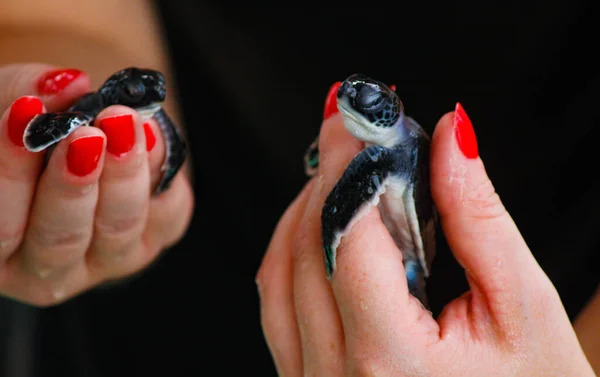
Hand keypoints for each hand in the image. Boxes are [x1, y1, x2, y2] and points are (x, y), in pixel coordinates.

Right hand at [0, 63, 192, 305]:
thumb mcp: (9, 101)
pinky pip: (165, 215)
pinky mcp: (155, 238)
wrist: (84, 131)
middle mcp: (48, 267)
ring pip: (117, 229)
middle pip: (60, 239)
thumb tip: (65, 85)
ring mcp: (107, 258)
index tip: (25, 115)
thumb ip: (23, 92)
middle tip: (86, 135)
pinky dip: (160, 172)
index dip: (10, 173)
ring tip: (122, 121)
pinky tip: (151, 134)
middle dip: (73, 184)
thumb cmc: (30, 127)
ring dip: (123, 174)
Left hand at [257, 99, 595, 375]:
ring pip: (279, 275)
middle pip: (309, 251)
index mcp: (392, 364)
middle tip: (350, 134)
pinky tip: (322, 225)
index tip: (353, 119)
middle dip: (329, 180)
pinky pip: (276, 306)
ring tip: (340, 174)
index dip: (350, 168)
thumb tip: (448, 137)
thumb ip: (477, 217)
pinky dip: (293, 255)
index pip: (351, 240)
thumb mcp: (522, 308)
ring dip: (304, 212)